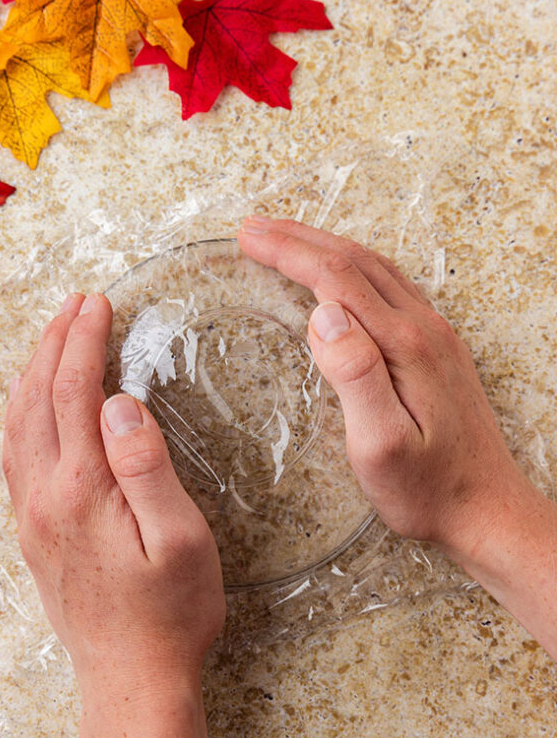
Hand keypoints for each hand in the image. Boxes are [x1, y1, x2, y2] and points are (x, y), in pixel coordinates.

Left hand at [2, 292, 224, 701]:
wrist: (130, 679)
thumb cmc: (168, 612)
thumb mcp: (179, 539)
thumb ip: (146, 466)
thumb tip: (118, 404)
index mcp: (82, 489)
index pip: (76, 392)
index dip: (85, 341)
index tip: (98, 303)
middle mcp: (44, 497)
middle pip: (38, 399)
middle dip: (55, 343)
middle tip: (75, 305)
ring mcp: (32, 516)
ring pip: (18, 425)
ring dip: (33, 373)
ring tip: (52, 339)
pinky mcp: (34, 533)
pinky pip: (14, 456)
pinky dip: (21, 414)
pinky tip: (32, 407)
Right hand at [237, 216, 541, 557]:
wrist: (487, 510)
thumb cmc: (429, 489)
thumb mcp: (380, 445)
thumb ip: (355, 375)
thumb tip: (324, 315)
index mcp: (404, 346)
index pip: (336, 279)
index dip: (288, 252)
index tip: (248, 237)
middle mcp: (424, 329)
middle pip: (355, 261)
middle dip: (299, 238)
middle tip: (253, 227)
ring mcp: (435, 335)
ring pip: (375, 268)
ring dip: (326, 246)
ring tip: (286, 238)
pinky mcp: (438, 349)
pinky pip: (391, 287)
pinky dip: (353, 267)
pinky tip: (340, 274)